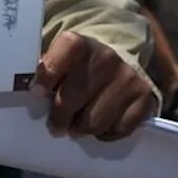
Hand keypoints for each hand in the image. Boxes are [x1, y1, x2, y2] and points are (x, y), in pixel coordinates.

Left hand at [31, 31, 157, 140]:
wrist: (119, 59)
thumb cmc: (79, 64)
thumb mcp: (61, 57)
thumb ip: (46, 70)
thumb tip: (33, 91)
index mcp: (79, 44)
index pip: (58, 58)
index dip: (46, 77)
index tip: (36, 93)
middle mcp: (105, 58)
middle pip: (70, 100)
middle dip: (58, 118)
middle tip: (55, 125)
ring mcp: (127, 79)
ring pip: (93, 123)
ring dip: (80, 129)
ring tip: (76, 126)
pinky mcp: (144, 98)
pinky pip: (118, 130)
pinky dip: (105, 133)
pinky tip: (101, 123)